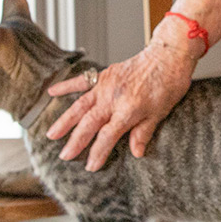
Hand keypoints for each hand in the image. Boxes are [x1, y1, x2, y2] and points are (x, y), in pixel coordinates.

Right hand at [45, 40, 196, 171]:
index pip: (107, 137)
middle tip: (64, 156)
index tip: (90, 166)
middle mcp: (113, 98)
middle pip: (89, 124)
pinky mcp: (105, 74)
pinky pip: (82, 80)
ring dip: (64, 121)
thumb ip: (143, 132)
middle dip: (75, 142)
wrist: (168, 55)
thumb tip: (136, 153)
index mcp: (128, 110)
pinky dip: (66, 85)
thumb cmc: (169, 84)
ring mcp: (106, 85)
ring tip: (51, 135)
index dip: (97, 153)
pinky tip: (51, 92)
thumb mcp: (160, 113)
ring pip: (80, 106)